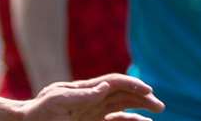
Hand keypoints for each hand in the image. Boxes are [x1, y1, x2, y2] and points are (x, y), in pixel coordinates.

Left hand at [23, 75, 163, 119]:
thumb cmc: (41, 111)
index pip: (113, 83)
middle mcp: (93, 98)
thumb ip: (82, 94)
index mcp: (85, 90)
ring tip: (156, 110)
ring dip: (139, 107)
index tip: (148, 90)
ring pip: (123, 107)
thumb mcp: (58, 99)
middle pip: (122, 94)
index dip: (131, 84)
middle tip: (159, 105)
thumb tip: (104, 86)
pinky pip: (116, 120)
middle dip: (141, 96)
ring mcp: (94, 111)